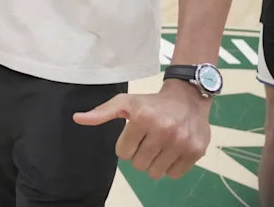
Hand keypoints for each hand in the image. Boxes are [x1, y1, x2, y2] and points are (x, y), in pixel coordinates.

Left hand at [73, 82, 209, 179]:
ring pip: (156, 172)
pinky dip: (170, 167)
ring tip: (158, 147)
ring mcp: (181, 141)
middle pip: (139, 165)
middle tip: (147, 142)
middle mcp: (163, 129)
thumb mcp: (125, 102)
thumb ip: (101, 113)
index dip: (126, 147)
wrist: (187, 99)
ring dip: (154, 163)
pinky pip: (174, 174)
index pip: (123, 152)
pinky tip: (171, 151)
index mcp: (142, 117)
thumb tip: (77, 118)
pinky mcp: (196, 151)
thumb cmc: (151, 103)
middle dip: (139, 156)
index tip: (133, 137)